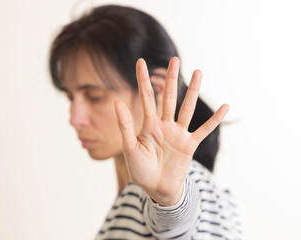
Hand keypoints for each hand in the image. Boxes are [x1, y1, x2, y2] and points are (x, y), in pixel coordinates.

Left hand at [114, 57, 228, 205]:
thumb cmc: (140, 170)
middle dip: (171, 78)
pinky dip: (214, 120)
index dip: (143, 80)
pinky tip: (225, 106)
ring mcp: (178, 134)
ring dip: (193, 91)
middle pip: (169, 97)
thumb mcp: (129, 147)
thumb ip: (126, 125)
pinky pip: (204, 130)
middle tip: (174, 59)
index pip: (146, 97)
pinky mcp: (190, 145)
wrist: (156, 188)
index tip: (140, 61)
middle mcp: (165, 125)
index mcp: (148, 125)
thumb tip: (117, 102)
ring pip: (187, 108)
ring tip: (198, 72)